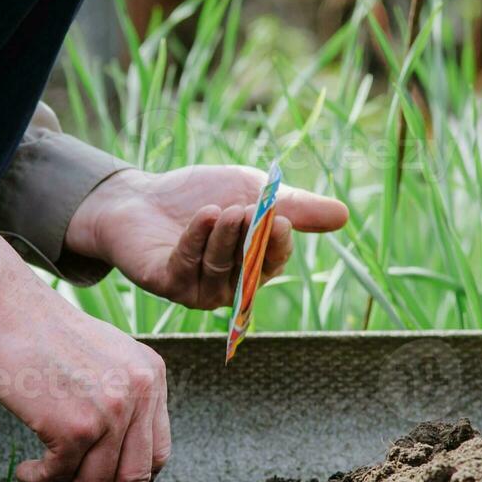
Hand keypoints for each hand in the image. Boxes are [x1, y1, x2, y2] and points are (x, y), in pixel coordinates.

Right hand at [0, 207, 168, 481]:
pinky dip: (42, 481)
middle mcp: (141, 393)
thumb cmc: (41, 335)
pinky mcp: (75, 424)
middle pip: (135, 478)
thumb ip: (120, 401)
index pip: (158, 454)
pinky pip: (63, 475)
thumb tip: (117, 468)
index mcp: (152, 376)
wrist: (3, 306)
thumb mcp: (103, 360)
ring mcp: (111, 410)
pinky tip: (26, 471)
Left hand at [65, 165, 348, 309]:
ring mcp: (197, 290)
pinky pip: (188, 268)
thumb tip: (343, 215)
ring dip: (223, 238)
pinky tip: (203, 217)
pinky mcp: (167, 285)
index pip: (275, 262)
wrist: (138, 197)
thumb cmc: (197, 195)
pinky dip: (197, 241)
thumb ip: (294, 206)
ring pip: (220, 270)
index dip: (280, 244)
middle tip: (252, 210)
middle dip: (253, 240)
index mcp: (252, 265)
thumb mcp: (250, 191)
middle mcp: (228, 285)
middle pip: (250, 270)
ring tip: (222, 209)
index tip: (282, 218)